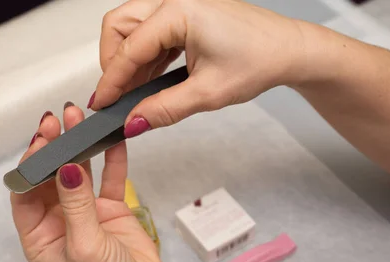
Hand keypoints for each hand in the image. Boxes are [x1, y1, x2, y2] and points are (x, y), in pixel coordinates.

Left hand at [10, 106, 173, 261]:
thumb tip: (67, 166)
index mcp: (38, 235)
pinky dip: (111, 158)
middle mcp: (58, 220)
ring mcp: (85, 212)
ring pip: (79, 171)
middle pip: (50, 176)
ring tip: (80, 118)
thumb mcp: (84, 247)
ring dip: (78, 146)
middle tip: (58, 119)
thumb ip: (76, 206)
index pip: (25, 192)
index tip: (41, 140)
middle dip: (53, 147)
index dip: (30, 164)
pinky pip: (108, 178)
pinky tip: (111, 137)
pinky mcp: (111, 209)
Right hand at [91, 0, 310, 134]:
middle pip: (119, 25)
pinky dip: (146, 56)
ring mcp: (180, 4)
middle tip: (117, 95)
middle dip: (112, 61)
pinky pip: (151, 32)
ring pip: (132, 26)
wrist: (288, 51)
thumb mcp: (207, 93)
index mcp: (179, 11)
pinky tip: (151, 81)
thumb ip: (164, 109)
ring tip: (136, 94)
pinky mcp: (186, 14)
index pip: (129, 47)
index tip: (102, 105)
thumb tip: (133, 122)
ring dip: (129, 60)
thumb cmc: (260, 60)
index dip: (111, 80)